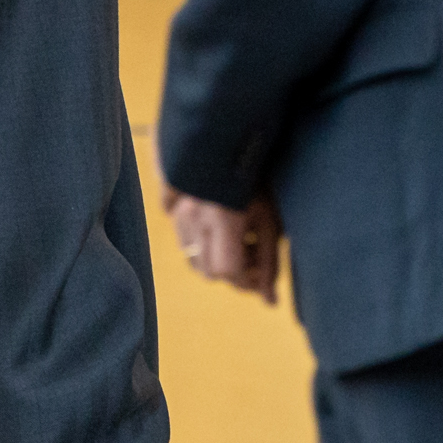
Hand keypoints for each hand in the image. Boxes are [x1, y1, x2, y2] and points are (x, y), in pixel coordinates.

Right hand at [166, 188, 282, 303]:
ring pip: (194, 261)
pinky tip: (222, 226)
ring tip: (239, 235)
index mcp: (220, 217)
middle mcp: (193, 216)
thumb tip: (270, 303)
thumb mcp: (270, 220)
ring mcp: (177, 212)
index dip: (246, 276)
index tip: (260, 267)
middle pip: (209, 271)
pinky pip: (185, 244)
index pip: (226, 271)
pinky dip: (204, 246)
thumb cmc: (259, 180)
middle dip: (234, 270)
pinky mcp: (171, 208)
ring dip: (217, 259)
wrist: (229, 139)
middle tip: (253, 249)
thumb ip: (270, 263)